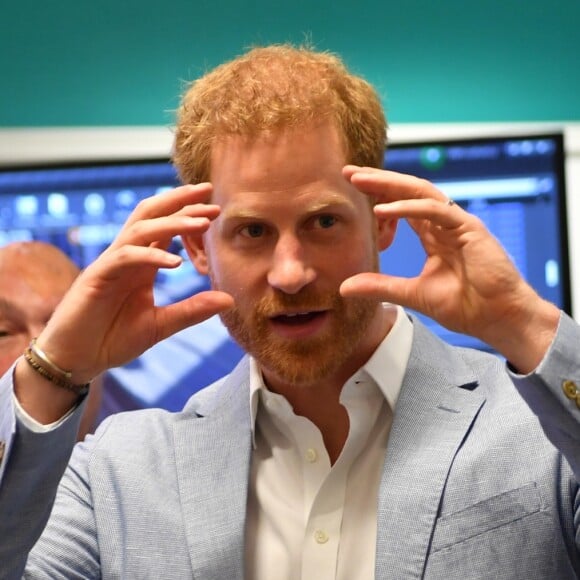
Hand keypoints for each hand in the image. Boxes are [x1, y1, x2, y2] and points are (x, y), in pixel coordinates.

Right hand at [34, 183, 233, 382]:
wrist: (77, 359)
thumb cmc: (113, 339)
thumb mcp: (161, 325)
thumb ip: (192, 310)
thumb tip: (229, 299)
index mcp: (142, 264)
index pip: (165, 228)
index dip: (188, 214)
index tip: (215, 208)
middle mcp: (127, 257)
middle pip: (151, 215)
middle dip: (179, 200)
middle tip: (208, 191)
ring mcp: (110, 264)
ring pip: (141, 230)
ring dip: (172, 223)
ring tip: (202, 223)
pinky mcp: (96, 278)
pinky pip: (125, 257)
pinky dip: (150, 255)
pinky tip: (175, 262)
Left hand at [341, 166, 559, 371]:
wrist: (498, 319)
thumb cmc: (464, 306)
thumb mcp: (411, 294)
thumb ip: (380, 287)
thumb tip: (344, 287)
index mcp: (432, 235)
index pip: (401, 205)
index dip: (377, 194)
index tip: (349, 187)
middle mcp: (443, 224)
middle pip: (408, 191)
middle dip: (378, 180)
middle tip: (348, 171)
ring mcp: (457, 224)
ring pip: (421, 192)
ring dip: (390, 184)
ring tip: (361, 180)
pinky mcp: (470, 229)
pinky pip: (437, 211)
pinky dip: (410, 207)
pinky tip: (385, 208)